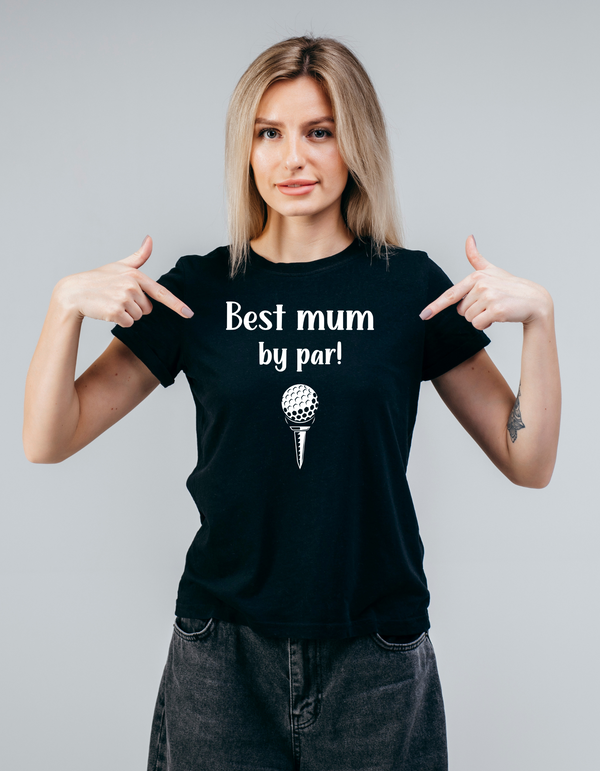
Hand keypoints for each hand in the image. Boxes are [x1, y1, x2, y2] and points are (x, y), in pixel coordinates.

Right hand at [54, 236, 193, 326]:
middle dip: (135, 307)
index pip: (161, 292)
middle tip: (117, 298)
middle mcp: (132, 285)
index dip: (176, 305)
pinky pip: (128, 323)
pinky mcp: (116, 311)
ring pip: (138, 317)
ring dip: (126, 314)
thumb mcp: (119, 266)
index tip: (189, 314)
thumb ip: (138, 256)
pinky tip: (107, 311)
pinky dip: (119, 321)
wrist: (74, 292)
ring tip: (111, 303)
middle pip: (148, 309)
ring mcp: (124, 298)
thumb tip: (150, 239)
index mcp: (136, 275)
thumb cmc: (98, 279)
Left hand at [419, 236, 552, 329]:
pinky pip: (479, 325)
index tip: (423, 315)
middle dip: (474, 312)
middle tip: (490, 305)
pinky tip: (498, 317)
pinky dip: (487, 325)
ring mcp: (488, 297)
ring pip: (470, 319)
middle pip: (461, 311)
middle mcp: (480, 284)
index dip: (435, 306)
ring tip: (496, 309)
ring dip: (481, 319)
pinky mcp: (495, 309)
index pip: (451, 294)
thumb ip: (476, 258)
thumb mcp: (492, 270)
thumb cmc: (511, 287)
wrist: (534, 300)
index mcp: (476, 276)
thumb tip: (469, 238)